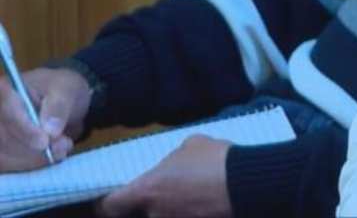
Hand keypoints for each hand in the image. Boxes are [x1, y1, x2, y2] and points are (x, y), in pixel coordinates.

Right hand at [0, 67, 88, 170]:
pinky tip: (50, 157)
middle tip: (63, 147)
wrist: (62, 102)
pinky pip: (7, 166)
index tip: (45, 142)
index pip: (8, 113)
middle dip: (34, 150)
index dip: (25, 130)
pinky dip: (30, 166)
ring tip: (61, 150)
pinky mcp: (1, 150)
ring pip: (4, 158)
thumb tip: (50, 131)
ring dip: (34, 160)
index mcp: (6, 91)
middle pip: (4, 140)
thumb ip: (59, 106)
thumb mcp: (68, 89)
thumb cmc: (62, 90)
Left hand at [97, 134, 232, 217]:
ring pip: (164, 215)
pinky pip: (184, 217)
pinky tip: (203, 205)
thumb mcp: (190, 145)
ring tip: (191, 197)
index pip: (110, 206)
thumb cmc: (214, 159)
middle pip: (140, 214)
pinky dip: (190, 212)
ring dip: (173, 208)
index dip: (110, 203)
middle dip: (150, 205)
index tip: (115, 199)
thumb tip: (171, 165)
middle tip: (167, 192)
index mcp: (146, 190)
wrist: (247, 182)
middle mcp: (154, 213)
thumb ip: (171, 159)